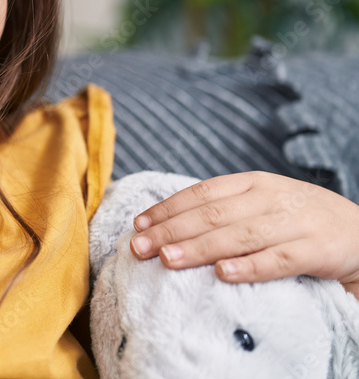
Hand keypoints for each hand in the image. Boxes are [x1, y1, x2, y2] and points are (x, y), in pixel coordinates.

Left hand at [127, 171, 358, 293]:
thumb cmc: (299, 221)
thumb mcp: (262, 204)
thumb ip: (223, 210)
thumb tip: (166, 224)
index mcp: (253, 183)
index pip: (202, 193)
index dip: (167, 208)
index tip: (138, 225)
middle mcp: (272, 198)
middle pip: (213, 214)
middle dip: (171, 231)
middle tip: (140, 247)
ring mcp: (296, 222)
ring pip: (239, 235)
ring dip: (199, 248)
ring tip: (168, 260)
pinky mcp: (319, 250)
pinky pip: (279, 260)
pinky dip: (249, 267)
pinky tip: (222, 275)